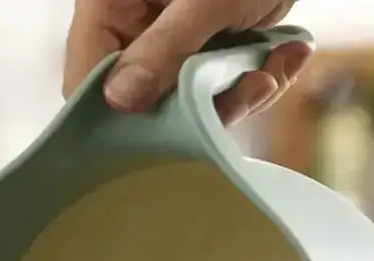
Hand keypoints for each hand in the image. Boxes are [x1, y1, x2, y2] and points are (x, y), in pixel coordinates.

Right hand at [63, 0, 311, 126]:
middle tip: (252, 88)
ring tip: (274, 68)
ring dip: (241, 97)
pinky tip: (286, 54)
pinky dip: (260, 82)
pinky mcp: (208, 55)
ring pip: (189, 108)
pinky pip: (222, 94)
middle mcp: (135, 31)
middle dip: (202, 110)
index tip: (157, 135)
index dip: (115, 117)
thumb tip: (118, 101)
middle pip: (143, 105)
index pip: (87, 79)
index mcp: (110, 6)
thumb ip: (164, 48)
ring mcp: (172, 47)